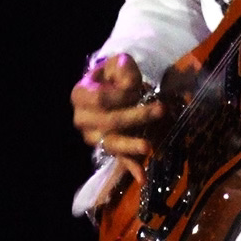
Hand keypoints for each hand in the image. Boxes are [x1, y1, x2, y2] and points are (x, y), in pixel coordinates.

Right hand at [70, 52, 164, 183]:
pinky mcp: (108, 149)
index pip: (99, 99)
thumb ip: (124, 69)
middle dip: (136, 116)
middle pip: (108, 122)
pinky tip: (142, 177)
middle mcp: (82, 119)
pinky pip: (119, 159)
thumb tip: (131, 86)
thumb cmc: (113, 74)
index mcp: (80, 95)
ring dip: (131, 145)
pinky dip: (131, 167)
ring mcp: (93, 137)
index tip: (137, 88)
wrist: (109, 88)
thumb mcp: (118, 63)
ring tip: (148, 146)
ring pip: (112, 144)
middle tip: (161, 110)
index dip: (120, 95)